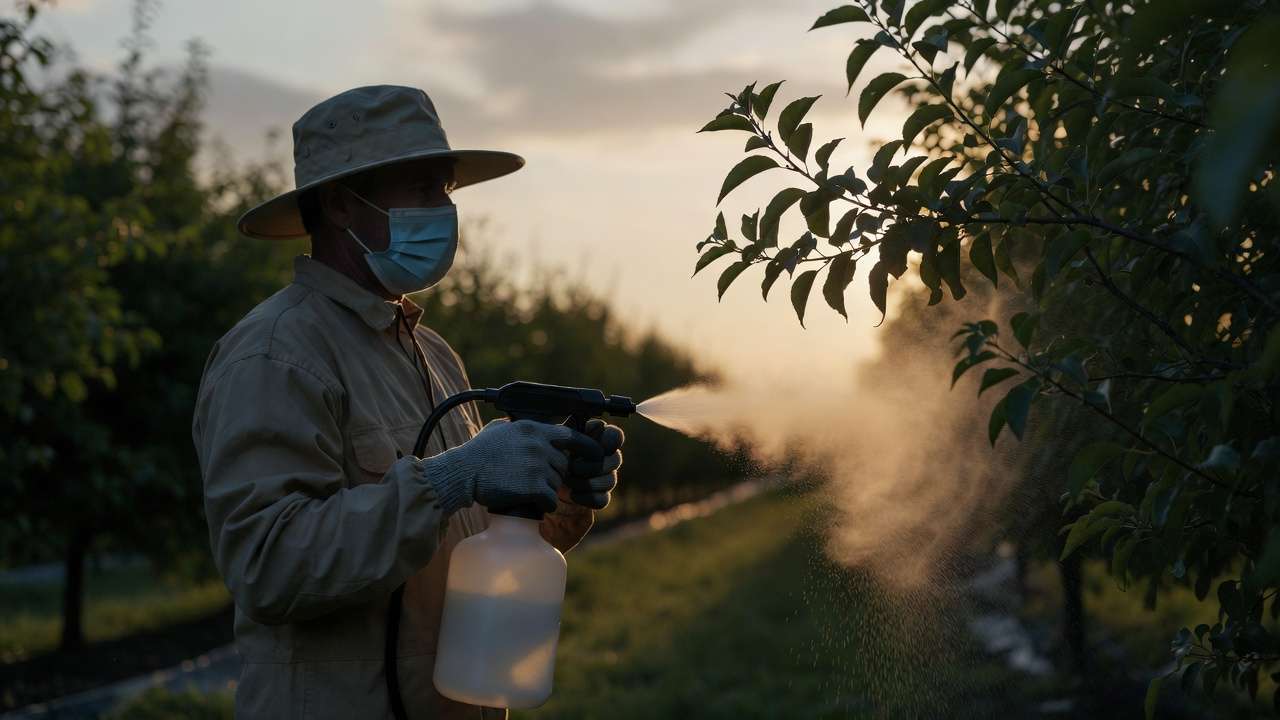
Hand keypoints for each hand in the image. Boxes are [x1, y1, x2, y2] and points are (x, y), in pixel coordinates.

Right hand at [426, 418, 594, 514]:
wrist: (464, 473)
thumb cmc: (478, 453)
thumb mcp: (500, 429)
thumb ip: (520, 427)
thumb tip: (525, 423)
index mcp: (534, 429)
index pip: (571, 435)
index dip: (585, 446)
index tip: (595, 453)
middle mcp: (539, 444)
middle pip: (563, 463)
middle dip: (554, 473)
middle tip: (535, 479)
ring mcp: (538, 466)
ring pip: (558, 482)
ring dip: (547, 489)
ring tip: (527, 489)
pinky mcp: (534, 486)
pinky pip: (551, 499)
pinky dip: (545, 504)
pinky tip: (535, 503)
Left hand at [561, 419, 623, 509]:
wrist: (546, 486)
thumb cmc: (553, 457)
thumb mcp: (557, 441)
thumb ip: (572, 430)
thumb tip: (586, 422)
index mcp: (599, 440)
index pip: (615, 436)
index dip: (608, 440)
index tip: (592, 445)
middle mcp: (607, 459)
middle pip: (616, 459)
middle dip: (591, 465)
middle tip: (572, 467)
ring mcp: (606, 479)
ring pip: (610, 481)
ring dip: (587, 482)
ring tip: (567, 481)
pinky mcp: (600, 498)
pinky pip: (603, 499)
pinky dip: (586, 497)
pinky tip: (573, 495)